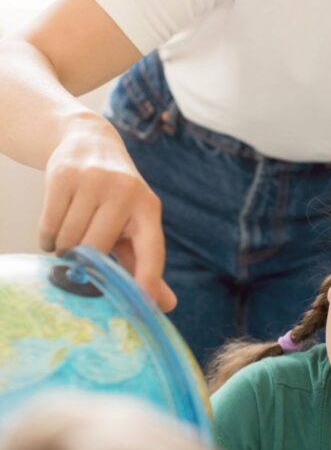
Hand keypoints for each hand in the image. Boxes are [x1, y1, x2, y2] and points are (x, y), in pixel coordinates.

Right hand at [39, 115, 175, 311]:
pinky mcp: (63, 175)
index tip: (143, 306)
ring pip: (69, 242)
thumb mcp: (136, 224)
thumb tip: (165, 305)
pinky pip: (49, 228)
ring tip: (71, 235)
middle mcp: (125, 191)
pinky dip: (48, 238)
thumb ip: (146, 264)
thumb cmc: (117, 198)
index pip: (152, 250)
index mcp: (149, 208)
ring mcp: (94, 181)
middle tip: (82, 256)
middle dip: (84, 263)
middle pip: (97, 251)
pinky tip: (57, 226)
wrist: (90, 143)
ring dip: (63, 250)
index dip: (148, 280)